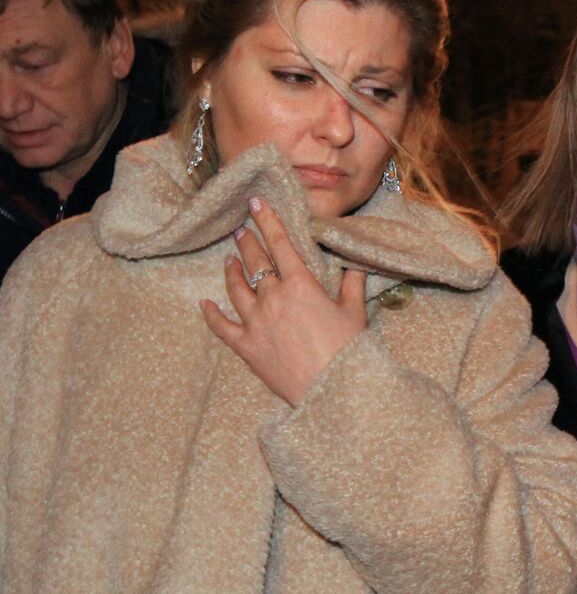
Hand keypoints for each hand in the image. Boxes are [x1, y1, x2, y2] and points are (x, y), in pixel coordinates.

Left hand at [200, 197, 367, 403]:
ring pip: (236, 289)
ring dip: (231, 271)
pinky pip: (222, 327)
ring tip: (229, 261)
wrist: (333, 390)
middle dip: (247, 243)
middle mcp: (273, 298)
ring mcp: (255, 322)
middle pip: (255, 262)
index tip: (256, 203)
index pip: (280, 244)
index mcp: (300, 285)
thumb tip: (355, 266)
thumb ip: (351, 286)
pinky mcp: (246, 346)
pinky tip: (205, 305)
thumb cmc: (349, 351)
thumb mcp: (355, 314)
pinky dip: (212, 315)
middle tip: (241, 230)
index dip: (268, 221)